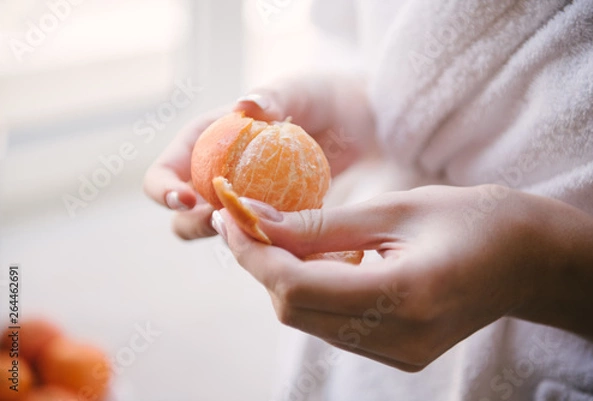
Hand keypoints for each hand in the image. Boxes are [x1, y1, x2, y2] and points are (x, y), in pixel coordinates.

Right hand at [144, 73, 374, 239]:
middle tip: (223, 220)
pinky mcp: (275, 225)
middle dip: (194, 224)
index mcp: (205, 145)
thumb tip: (245, 106)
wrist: (362, 127)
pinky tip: (289, 244)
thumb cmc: (321, 99)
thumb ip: (274, 96)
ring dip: (232, 239)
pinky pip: (261, 244)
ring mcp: (246, 206)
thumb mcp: (299, 90)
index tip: (187, 198)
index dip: (164, 190)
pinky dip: (267, 248)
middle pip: (184, 216)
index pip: (164, 174)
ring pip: (222, 236)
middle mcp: (217, 180)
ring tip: (258, 231)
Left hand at [213, 185, 592, 370]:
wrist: (524, 260)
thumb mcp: (394, 209)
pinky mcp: (397, 353)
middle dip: (259, 263)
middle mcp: (398, 337)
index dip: (253, 252)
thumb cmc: (470, 219)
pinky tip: (314, 258)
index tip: (228, 216)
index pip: (296, 287)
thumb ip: (321, 223)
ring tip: (278, 233)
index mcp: (404, 295)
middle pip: (294, 310)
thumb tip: (256, 218)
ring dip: (281, 276)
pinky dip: (309, 291)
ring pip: (308, 320)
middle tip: (245, 219)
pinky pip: (332, 325)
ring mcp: (398, 352)